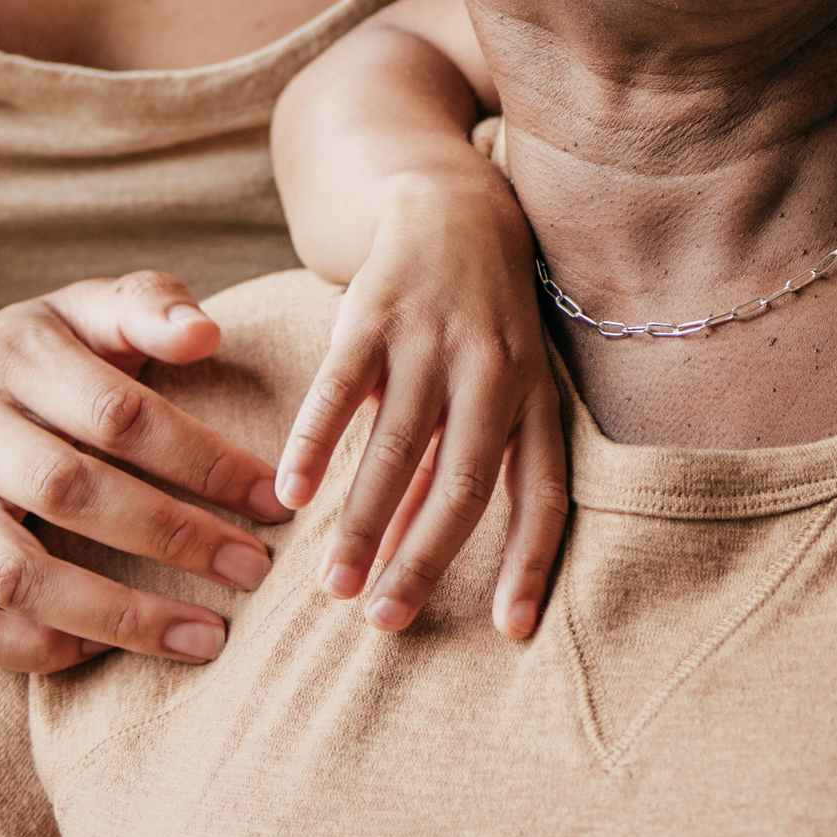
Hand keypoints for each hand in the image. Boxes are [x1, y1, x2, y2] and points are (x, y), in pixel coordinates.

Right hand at [0, 270, 286, 674]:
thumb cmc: (37, 368)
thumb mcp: (85, 312)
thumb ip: (150, 307)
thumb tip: (205, 334)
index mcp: (16, 357)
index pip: (116, 412)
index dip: (202, 459)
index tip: (273, 499)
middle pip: (68, 491)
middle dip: (173, 536)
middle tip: (254, 570)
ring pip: (17, 575)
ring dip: (120, 616)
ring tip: (208, 639)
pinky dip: (43, 650)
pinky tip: (112, 652)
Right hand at [273, 162, 569, 639]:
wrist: (454, 203)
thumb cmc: (483, 321)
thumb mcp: (501, 384)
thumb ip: (468, 461)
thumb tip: (414, 552)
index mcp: (535, 397)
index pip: (544, 494)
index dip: (531, 563)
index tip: (512, 633)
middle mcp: (492, 372)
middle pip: (463, 483)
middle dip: (424, 559)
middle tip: (385, 621)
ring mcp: (433, 340)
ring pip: (398, 447)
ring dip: (362, 522)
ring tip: (333, 585)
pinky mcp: (375, 312)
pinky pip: (342, 388)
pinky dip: (317, 443)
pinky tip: (293, 494)